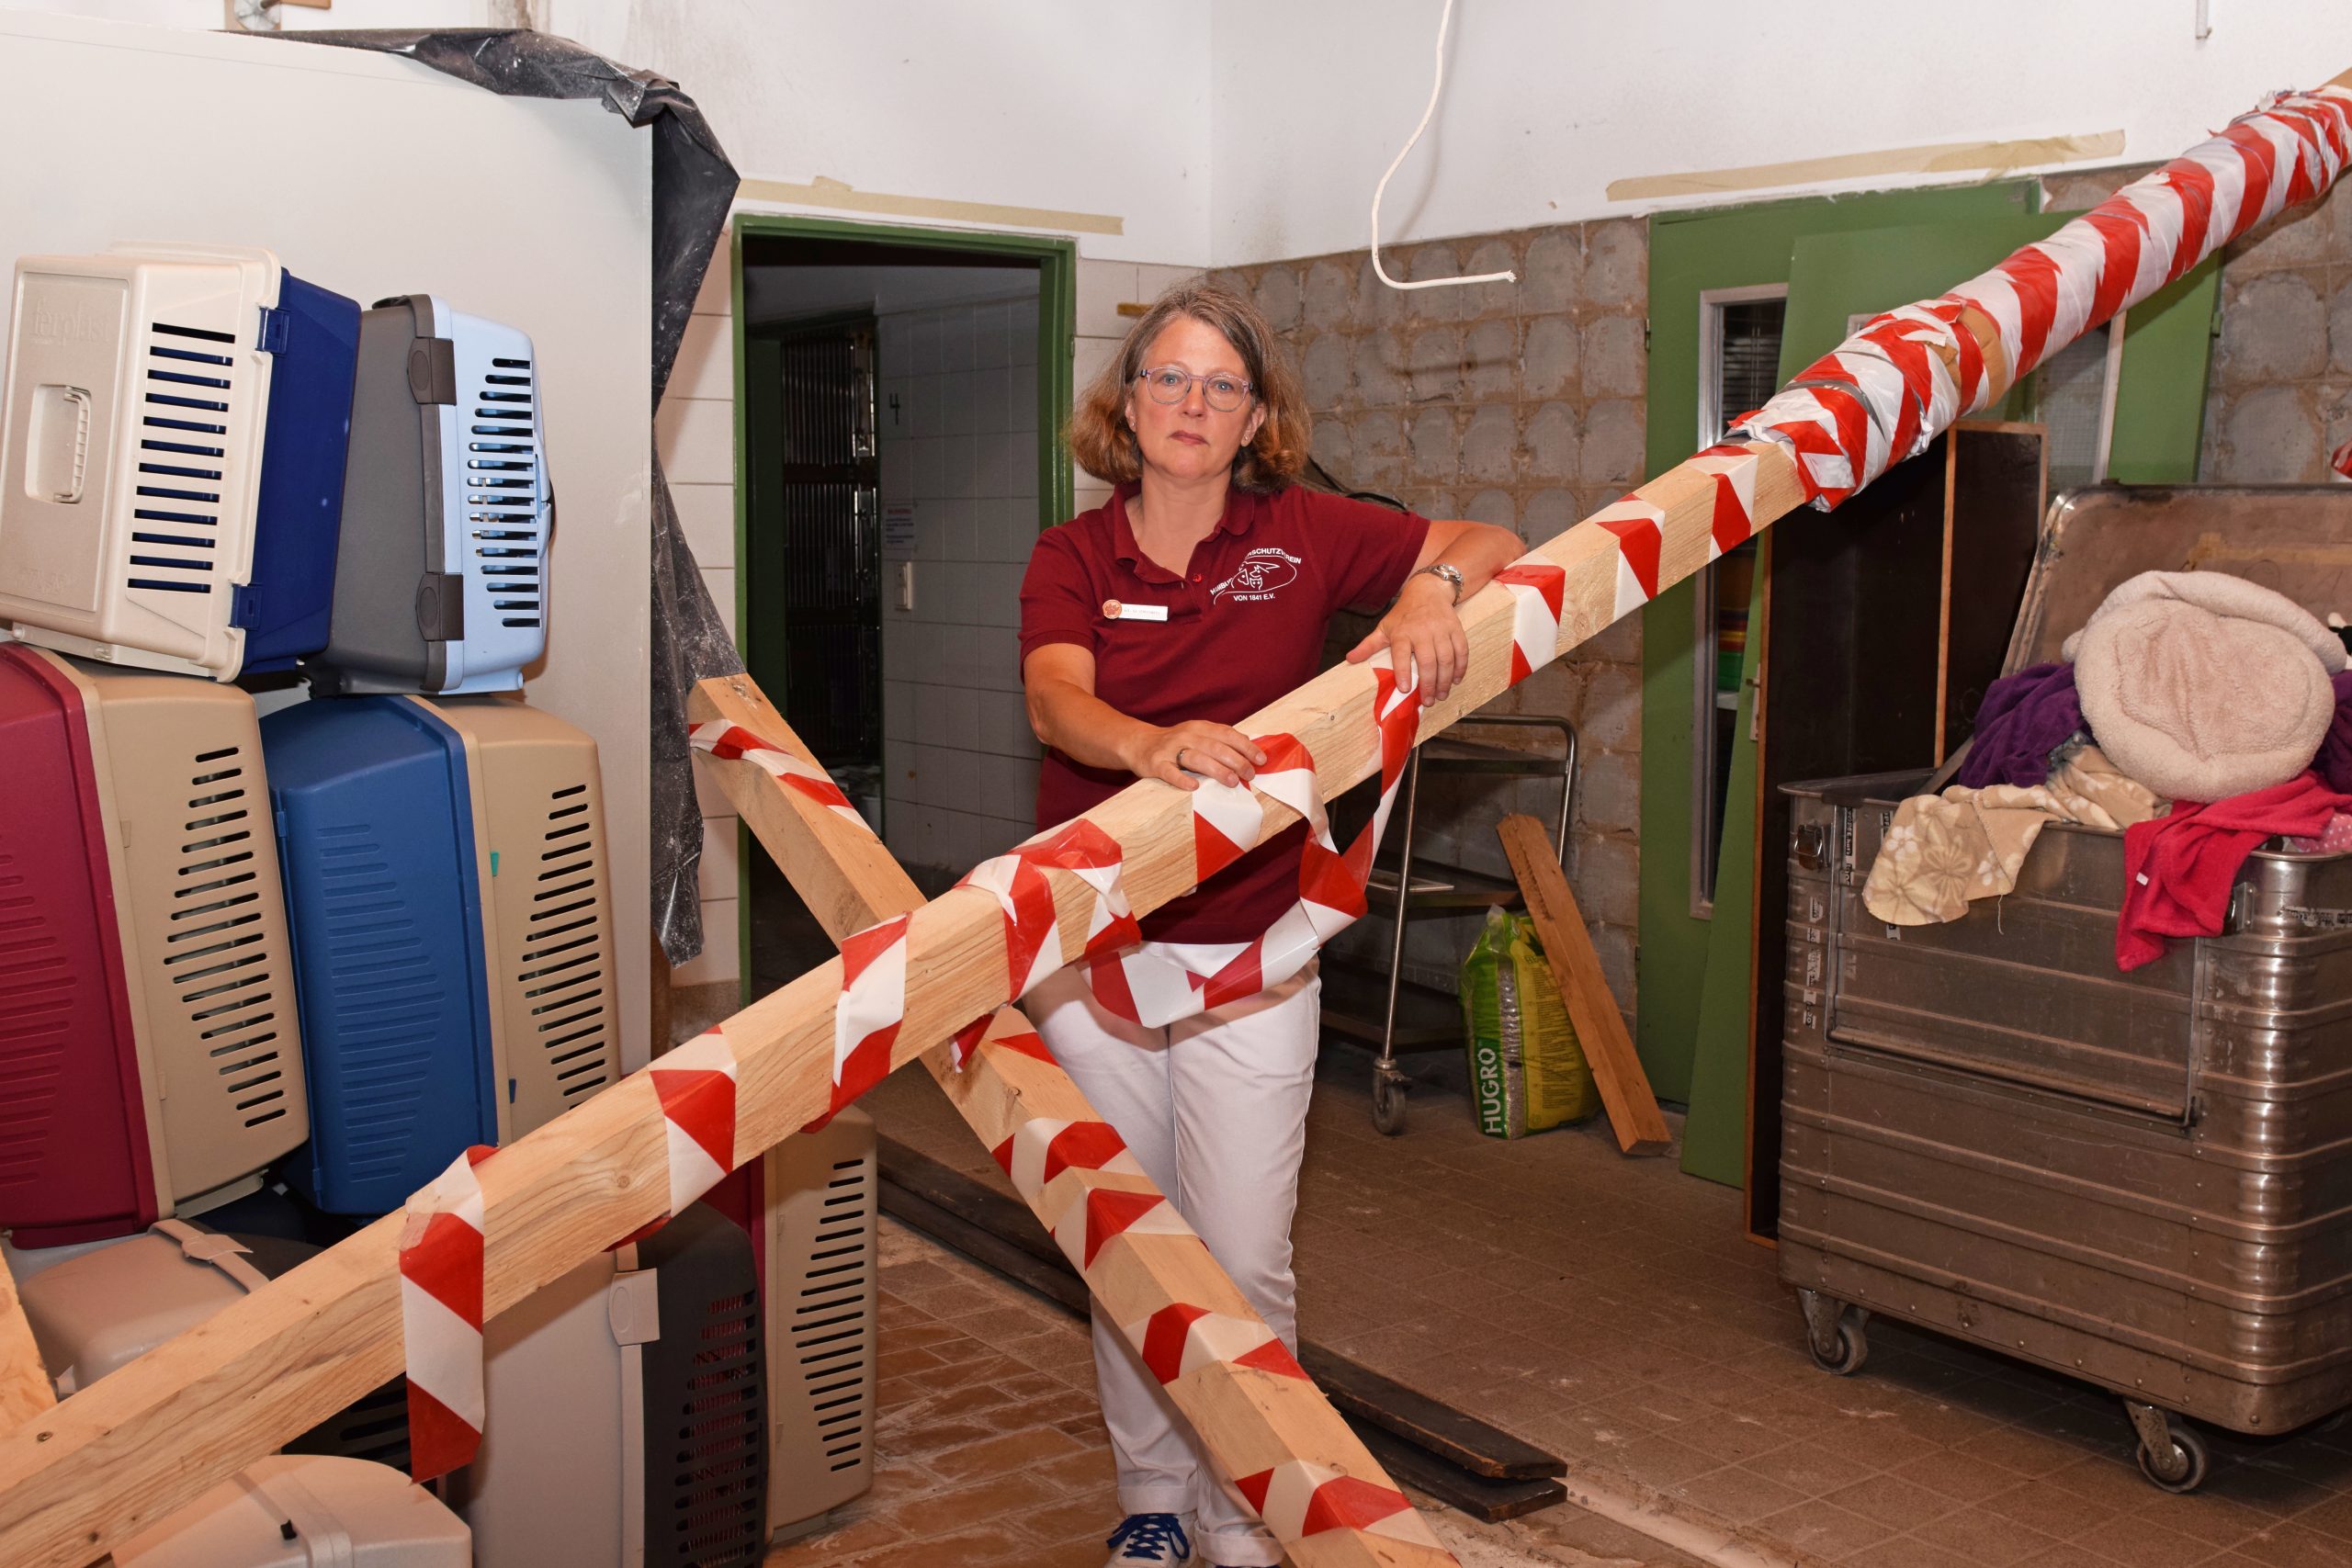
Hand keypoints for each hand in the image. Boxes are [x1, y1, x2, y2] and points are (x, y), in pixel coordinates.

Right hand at [1127, 721, 1267, 790]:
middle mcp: (1186, 736)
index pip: (1227, 734)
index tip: (1261, 760)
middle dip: (1236, 761)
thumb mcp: (1198, 735)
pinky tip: (1194, 786)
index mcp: (1199, 728)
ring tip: (1232, 781)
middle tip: (1249, 774)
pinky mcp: (1156, 763)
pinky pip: (1169, 772)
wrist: (1139, 743)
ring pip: (1196, 758)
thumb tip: (1250, 745)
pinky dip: (1181, 779)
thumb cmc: (1175, 743)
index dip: (1245, 746)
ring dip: (1216, 770)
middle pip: (1215, 747)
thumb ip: (1220, 739)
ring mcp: (1170, 750)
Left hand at [1346, 573, 1466, 704]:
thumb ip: (1369, 645)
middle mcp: (1422, 631)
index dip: (1403, 672)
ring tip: (1442, 695)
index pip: (1401, 654)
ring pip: (1446, 658)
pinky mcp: (1456, 629)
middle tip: (1429, 701)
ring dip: (1445, 680)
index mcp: (1402, 632)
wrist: (1428, 590)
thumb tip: (1349, 659)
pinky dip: (1461, 667)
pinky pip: (1461, 650)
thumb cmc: (1404, 614)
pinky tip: (1456, 680)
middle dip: (1429, 684)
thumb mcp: (1384, 627)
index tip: (1404, 689)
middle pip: (1428, 661)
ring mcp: (1441, 630)